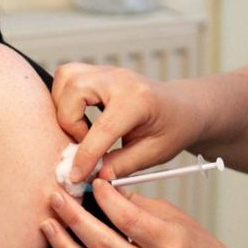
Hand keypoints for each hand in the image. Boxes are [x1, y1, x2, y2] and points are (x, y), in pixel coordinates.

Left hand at [41, 180, 228, 247]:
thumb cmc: (192, 245)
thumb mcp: (172, 216)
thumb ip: (136, 203)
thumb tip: (102, 185)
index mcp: (169, 244)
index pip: (129, 219)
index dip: (106, 198)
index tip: (93, 181)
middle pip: (104, 244)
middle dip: (74, 218)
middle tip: (56, 198)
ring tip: (48, 225)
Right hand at [51, 63, 198, 182]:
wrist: (183, 107)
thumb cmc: (173, 128)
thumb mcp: (154, 153)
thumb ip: (122, 165)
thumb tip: (94, 175)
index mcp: (138, 99)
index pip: (102, 128)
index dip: (85, 156)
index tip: (76, 175)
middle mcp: (119, 79)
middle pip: (74, 90)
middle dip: (70, 122)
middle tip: (84, 143)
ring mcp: (108, 72)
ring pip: (66, 78)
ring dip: (64, 107)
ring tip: (82, 129)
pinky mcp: (98, 73)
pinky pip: (68, 76)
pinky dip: (65, 98)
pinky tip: (81, 117)